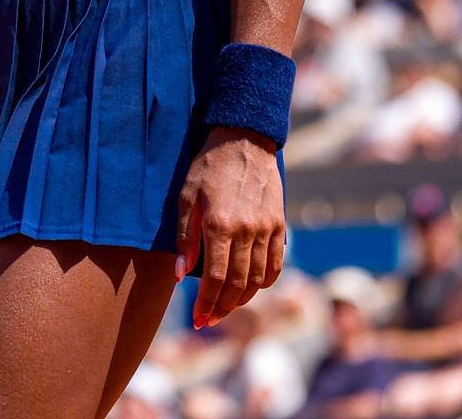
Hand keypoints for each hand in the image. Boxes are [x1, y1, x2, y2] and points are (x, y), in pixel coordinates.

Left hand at [177, 126, 285, 328]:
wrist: (244, 140)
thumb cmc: (208, 167)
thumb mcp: (186, 196)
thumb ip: (185, 237)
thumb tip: (181, 275)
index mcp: (220, 225)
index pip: (216, 278)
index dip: (207, 303)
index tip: (198, 319)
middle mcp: (246, 231)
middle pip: (238, 284)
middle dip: (222, 308)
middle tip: (208, 320)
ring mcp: (266, 229)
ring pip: (258, 279)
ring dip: (242, 300)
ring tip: (225, 308)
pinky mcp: (279, 225)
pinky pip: (275, 265)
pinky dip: (264, 283)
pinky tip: (250, 289)